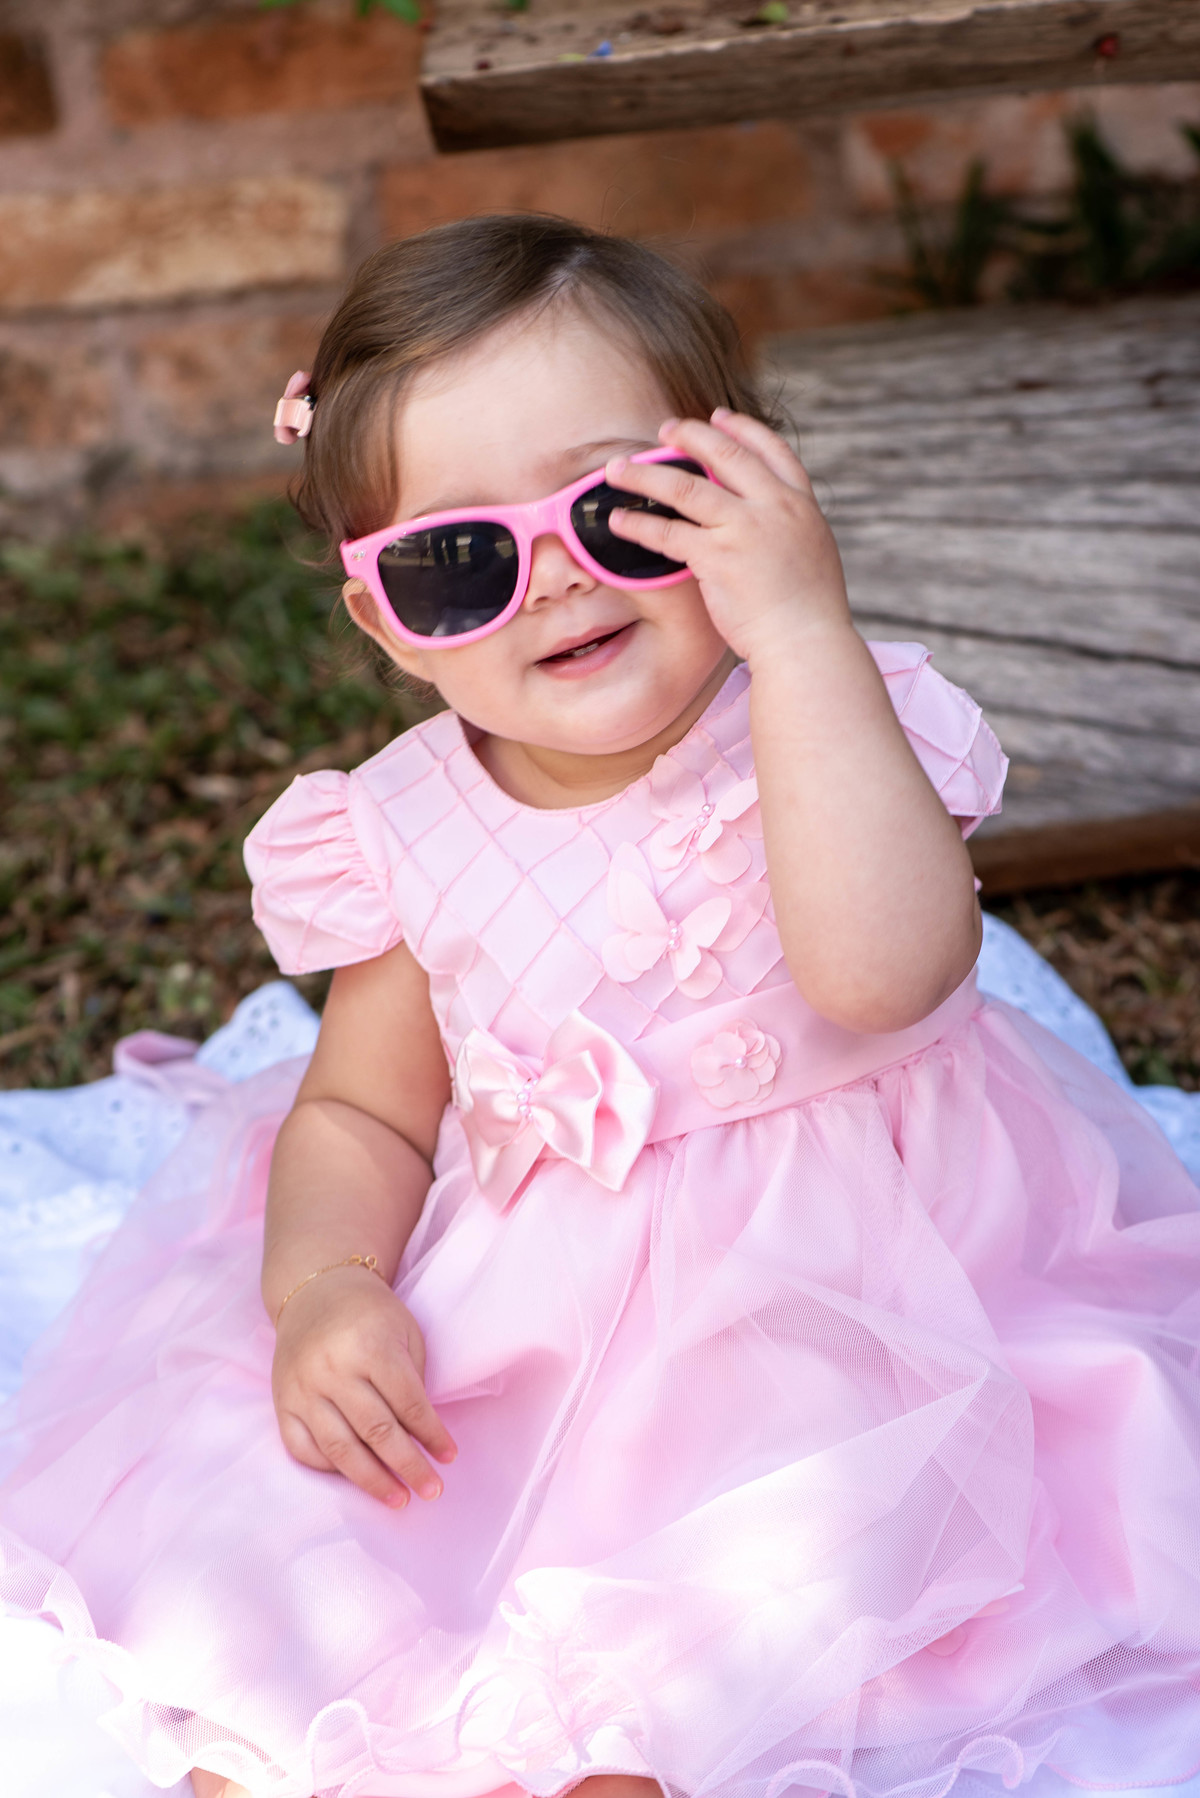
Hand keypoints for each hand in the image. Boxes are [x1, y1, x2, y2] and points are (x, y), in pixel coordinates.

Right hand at [271, 1266, 455, 1508]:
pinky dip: (330, 1469)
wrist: (316, 1292)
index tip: (449, 1457)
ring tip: (399, 1499)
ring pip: (339, 1448)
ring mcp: (302, 1388)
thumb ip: (412, 1380)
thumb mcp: (404, 1332)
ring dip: (372, 1481)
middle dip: (408, 1466)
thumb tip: (421, 1437)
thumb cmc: (371, 1315)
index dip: (431, 1434)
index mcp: (370, 1345)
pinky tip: (355, 1479)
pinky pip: (303, 1449)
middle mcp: (332, 1368)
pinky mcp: (281, 1402)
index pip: (407, 1403)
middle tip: (432, 1490)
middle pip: (376, 1431)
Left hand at [607, 411, 851, 666]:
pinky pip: (669, 532)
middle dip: (690, 435)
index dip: (742, 429)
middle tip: (665, 429)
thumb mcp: (812, 554)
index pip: (771, 450)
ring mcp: (744, 529)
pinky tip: (619, 520)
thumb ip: (789, 531)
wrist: (808, 643)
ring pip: (686, 487)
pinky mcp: (717, 557)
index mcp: (800, 504)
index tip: (718, 417)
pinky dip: (639, 524)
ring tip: (617, 468)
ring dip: (646, 474)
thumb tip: (768, 527)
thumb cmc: (809, 613)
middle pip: (725, 455)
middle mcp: (773, 507)